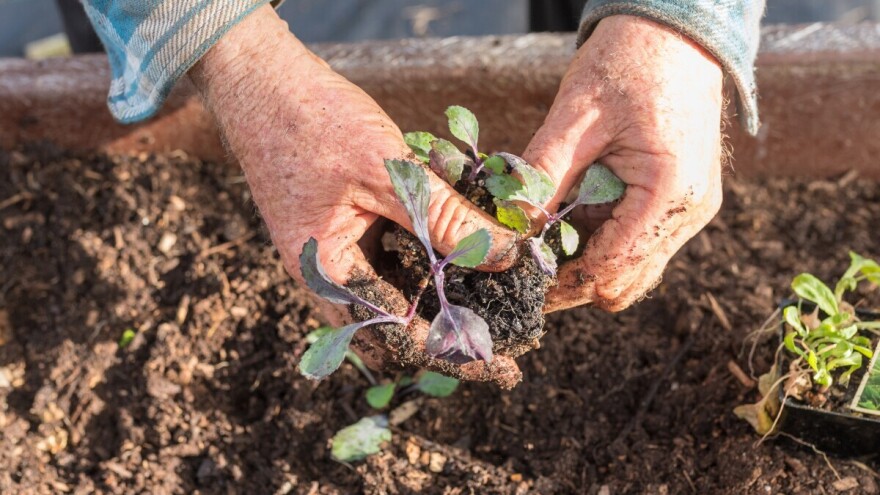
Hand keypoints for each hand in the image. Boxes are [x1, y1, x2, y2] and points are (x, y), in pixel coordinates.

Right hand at [189, 6, 520, 386]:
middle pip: (393, 333)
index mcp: (327, 273)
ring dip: (435, 305)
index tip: (503, 367)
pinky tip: (454, 256)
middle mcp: (326, 275)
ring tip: (487, 303)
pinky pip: (385, 265)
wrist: (261, 81)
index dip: (454, 353)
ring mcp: (332, 253)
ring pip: (391, 301)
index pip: (399, 336)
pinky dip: (422, 268)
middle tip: (503, 340)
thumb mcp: (389, 170)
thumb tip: (506, 256)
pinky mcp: (342, 230)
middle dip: (447, 340)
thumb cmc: (313, 122)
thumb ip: (446, 218)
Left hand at [524, 15, 724, 312]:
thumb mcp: (574, 116)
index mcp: (668, 193)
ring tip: (544, 236)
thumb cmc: (629, 61)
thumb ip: (543, 174)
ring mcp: (690, 209)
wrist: (677, 30)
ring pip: (633, 266)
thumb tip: (509, 226)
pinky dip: (605, 237)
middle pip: (624, 281)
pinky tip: (572, 213)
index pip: (610, 269)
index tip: (521, 289)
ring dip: (589, 258)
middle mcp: (689, 212)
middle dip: (574, 279)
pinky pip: (640, 239)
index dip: (562, 285)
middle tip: (525, 266)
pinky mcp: (683, 200)